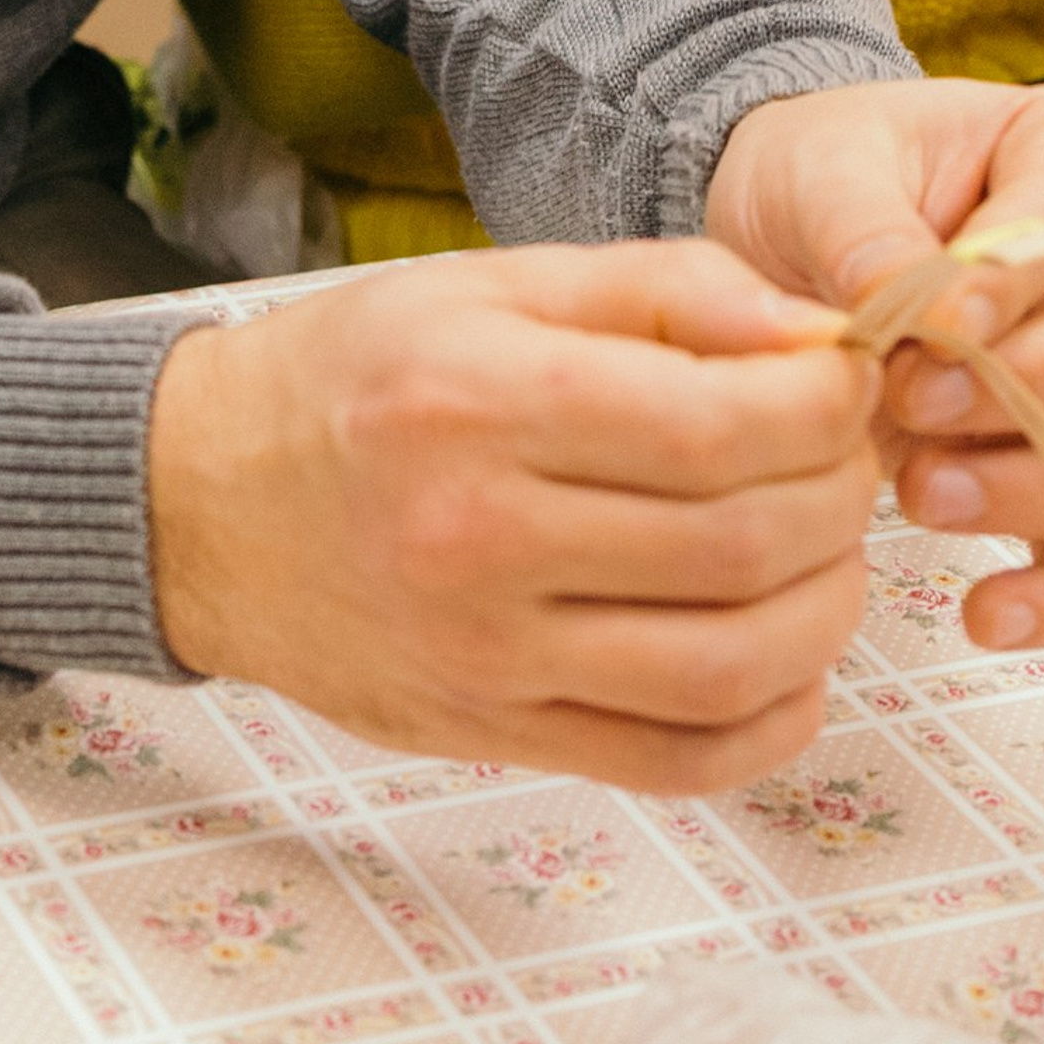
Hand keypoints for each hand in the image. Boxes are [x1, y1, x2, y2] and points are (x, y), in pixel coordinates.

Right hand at [147, 241, 879, 788]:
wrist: (200, 503)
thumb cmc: (350, 377)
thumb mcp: (487, 284)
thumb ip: (656, 290)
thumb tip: (810, 329)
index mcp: (477, 399)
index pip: (715, 424)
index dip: (822, 404)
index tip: (841, 375)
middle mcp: (479, 537)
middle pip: (743, 545)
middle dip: (840, 493)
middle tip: (843, 452)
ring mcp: (487, 657)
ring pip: (734, 665)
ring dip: (828, 608)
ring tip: (825, 547)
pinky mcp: (494, 736)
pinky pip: (680, 759)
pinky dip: (774, 718)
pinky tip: (787, 655)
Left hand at [707, 77, 1043, 650]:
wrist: (789, 242)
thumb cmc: (823, 179)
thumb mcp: (818, 167)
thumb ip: (865, 227)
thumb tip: (911, 302)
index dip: (1022, 279)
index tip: (935, 328)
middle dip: (1026, 392)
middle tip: (910, 406)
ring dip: (1039, 489)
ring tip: (921, 495)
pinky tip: (986, 611)